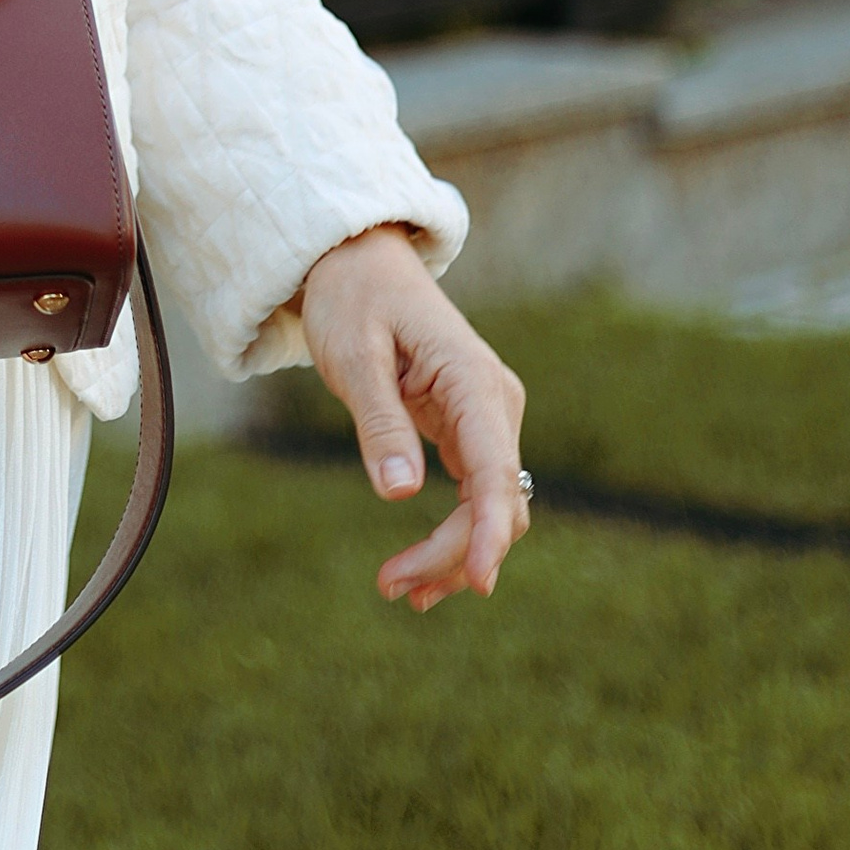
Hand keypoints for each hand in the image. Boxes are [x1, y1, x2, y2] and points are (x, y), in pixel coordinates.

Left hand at [296, 226, 528, 610]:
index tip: (477, 582)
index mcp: (474, 381)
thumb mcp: (354, 354)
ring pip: (490, 507)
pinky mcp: (469, 429)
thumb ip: (379, 422)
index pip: (496, 472)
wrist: (357, 260)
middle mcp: (494, 403)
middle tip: (391, 587)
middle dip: (452, 553)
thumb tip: (401, 492)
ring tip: (396, 589)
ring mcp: (486, 418)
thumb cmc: (352, 298)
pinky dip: (452, 535)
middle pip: (497, 502)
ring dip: (452, 553)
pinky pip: (475, 495)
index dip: (488, 532)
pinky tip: (420, 573)